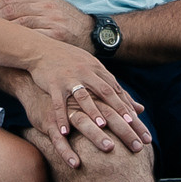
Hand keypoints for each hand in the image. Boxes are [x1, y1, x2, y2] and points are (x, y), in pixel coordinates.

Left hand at [0, 0, 92, 48]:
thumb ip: (25, 3)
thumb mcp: (49, 6)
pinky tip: (6, 48)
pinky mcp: (57, 36)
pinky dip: (18, 43)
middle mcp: (47, 7)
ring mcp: (53, 22)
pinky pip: (33, 38)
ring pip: (20, 24)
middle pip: (12, 11)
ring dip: (2, 31)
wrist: (93, 34)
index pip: (10, 1)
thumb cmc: (67, 22)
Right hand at [20, 46, 148, 163]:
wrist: (41, 49)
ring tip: (100, 127)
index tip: (139, 124)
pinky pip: (58, 103)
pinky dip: (61, 117)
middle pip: (106, 93)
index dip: (128, 106)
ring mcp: (70, 78)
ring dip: (92, 111)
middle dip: (119, 110)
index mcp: (97, 69)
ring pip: (83, 96)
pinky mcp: (53, 83)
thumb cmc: (70, 62)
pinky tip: (65, 132)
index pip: (117, 90)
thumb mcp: (93, 69)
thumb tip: (139, 107)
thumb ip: (115, 89)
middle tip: (130, 127)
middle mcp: (86, 73)